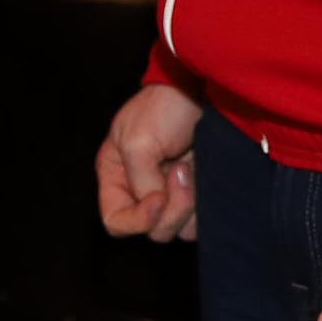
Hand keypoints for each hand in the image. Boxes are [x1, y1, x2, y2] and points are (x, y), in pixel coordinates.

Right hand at [96, 80, 203, 240]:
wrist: (201, 90)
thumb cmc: (163, 109)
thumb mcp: (138, 142)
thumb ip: (141, 181)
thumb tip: (156, 207)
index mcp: (116, 178)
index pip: (116, 222)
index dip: (137, 220)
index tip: (157, 198)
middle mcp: (141, 191)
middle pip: (152, 230)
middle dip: (170, 207)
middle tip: (181, 171)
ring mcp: (172, 194)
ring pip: (179, 229)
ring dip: (190, 205)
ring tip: (193, 169)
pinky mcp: (198, 193)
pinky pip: (201, 220)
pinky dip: (206, 204)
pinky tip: (205, 175)